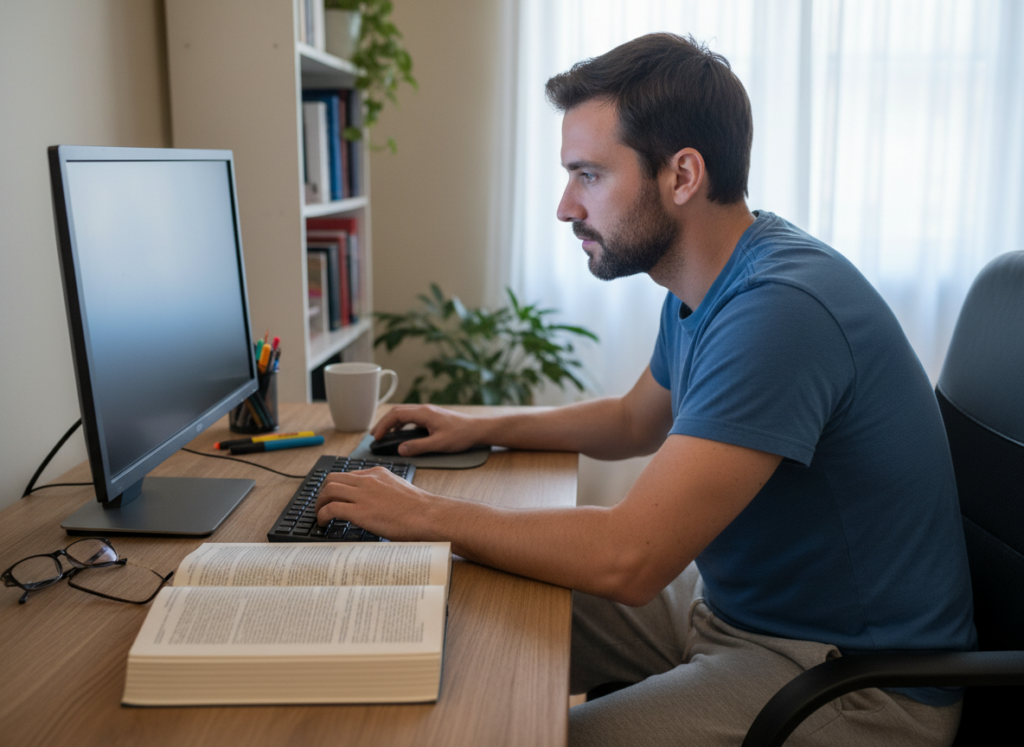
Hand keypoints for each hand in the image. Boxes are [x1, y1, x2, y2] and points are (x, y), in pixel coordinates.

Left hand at [314, 466, 445, 540]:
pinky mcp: (360, 511)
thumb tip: (377, 503)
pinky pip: (331, 508)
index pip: (349, 475)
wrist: (427, 516)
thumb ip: (384, 491)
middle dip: (324, 492)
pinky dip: (322, 515)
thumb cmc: (420, 509)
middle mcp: (368, 480)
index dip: (338, 487)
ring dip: (320, 503)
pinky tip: (323, 523)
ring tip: (320, 515)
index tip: (335, 497)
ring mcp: (363, 494)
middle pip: (333, 479)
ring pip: (329, 490)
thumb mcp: (399, 489)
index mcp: (378, 473)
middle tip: (323, 505)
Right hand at [370, 405, 486, 456]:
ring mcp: (428, 412)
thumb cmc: (461, 435)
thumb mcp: (438, 444)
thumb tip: (401, 449)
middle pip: (397, 412)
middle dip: (384, 423)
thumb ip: (418, 447)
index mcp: (423, 413)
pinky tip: (401, 433)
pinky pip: (412, 417)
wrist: (478, 429)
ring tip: (384, 434)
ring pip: (404, 413)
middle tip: (375, 436)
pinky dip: (402, 424)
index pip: (396, 415)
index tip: (376, 436)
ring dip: (392, 423)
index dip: (383, 425)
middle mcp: (424, 410)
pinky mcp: (432, 417)